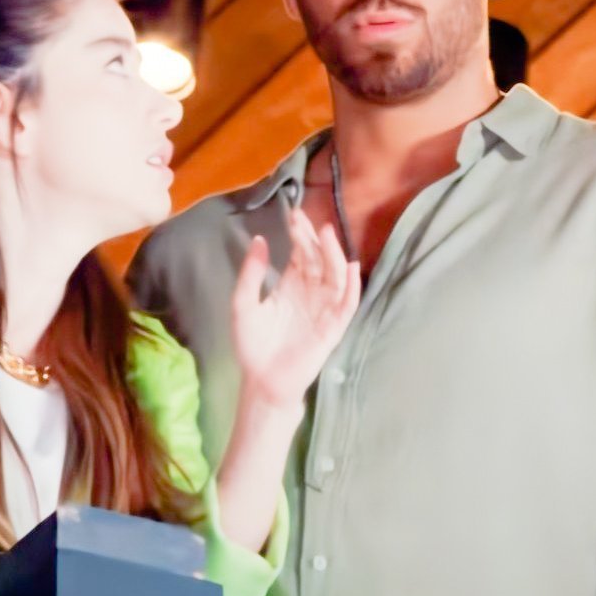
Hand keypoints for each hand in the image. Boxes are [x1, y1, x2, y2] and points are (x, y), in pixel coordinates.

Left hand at [230, 208, 361, 410]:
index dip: (300, 234)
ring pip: (335, 276)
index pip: (301, 253)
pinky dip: (351, 286)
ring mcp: (324, 310)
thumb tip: (258, 239)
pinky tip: (350, 267)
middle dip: (314, 239)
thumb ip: (251, 274)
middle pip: (318, 259)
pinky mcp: (332, 328)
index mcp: (291, 285)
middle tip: (306, 220)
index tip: (295, 214)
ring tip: (326, 235)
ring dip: (333, 255)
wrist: (262, 381)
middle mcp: (311, 293)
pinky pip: (346, 304)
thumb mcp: (243, 304)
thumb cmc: (253, 345)